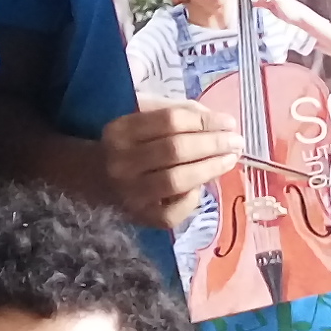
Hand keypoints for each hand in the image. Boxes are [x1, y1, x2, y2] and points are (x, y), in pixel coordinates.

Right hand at [97, 102, 242, 232]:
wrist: (93, 178)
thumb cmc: (127, 143)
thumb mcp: (142, 117)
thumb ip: (178, 113)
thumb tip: (219, 122)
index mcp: (120, 130)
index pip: (170, 120)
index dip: (205, 121)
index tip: (229, 122)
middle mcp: (121, 162)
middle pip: (176, 149)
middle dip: (213, 144)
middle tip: (237, 141)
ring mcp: (129, 193)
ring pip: (177, 180)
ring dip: (211, 168)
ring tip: (230, 159)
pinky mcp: (140, 217)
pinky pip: (174, 211)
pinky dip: (193, 198)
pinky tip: (202, 185)